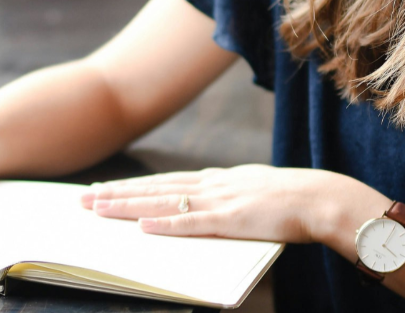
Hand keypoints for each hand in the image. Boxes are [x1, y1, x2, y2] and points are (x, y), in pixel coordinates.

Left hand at [79, 164, 364, 243]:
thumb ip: (228, 198)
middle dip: (116, 193)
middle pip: (154, 188)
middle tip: (83, 199)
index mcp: (217, 179)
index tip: (104, 189)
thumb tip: (208, 207)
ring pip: (163, 202)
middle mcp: (212, 185)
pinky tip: (141, 225)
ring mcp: (219, 200)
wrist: (322, 199)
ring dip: (128, 206)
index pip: (164, 181)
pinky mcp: (231, 219)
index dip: (132, 186)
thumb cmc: (293, 201)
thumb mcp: (253, 192)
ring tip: (98, 209)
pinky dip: (164, 224)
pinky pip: (191, 223)